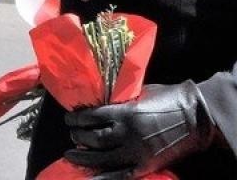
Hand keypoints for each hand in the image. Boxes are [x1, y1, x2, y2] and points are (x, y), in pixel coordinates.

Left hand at [65, 80, 221, 175]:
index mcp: (125, 112)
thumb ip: (118, 102)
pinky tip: (89, 177)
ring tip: (71, 154)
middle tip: (72, 135)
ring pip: (102, 158)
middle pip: (93, 138)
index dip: (76, 119)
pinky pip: (120, 175)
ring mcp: (137, 152)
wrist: (197, 117)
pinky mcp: (147, 165)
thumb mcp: (138, 94)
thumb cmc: (167, 98)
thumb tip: (97, 105)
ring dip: (83, 157)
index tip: (69, 119)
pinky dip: (103, 177)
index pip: (90, 117)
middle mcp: (128, 133)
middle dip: (78, 137)